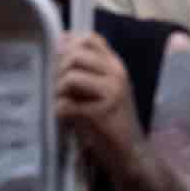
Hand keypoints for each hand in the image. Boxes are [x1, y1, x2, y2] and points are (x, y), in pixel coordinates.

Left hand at [54, 33, 144, 166]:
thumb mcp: (105, 87)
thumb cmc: (112, 120)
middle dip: (60, 71)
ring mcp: (111, 92)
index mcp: (116, 65)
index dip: (70, 46)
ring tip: (65, 104)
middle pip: (76, 56)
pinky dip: (60, 112)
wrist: (130, 151)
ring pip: (70, 78)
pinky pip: (66, 105)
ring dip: (59, 93)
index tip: (61, 62)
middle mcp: (116, 74)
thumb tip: (62, 40)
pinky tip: (67, 119)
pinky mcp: (100, 113)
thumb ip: (87, 67)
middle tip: (61, 89)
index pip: (90, 39)